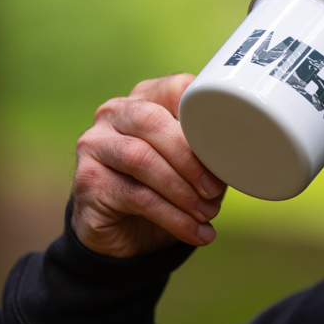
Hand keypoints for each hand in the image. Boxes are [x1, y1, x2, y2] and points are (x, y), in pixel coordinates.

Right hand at [70, 73, 226, 257]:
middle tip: (215, 189)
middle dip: (190, 158)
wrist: (124, 234)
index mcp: (145, 99)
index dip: (203, 115)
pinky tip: (194, 232)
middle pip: (152, 122)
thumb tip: (235, 158)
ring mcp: (95, 145)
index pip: (175, 89)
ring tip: (207, 213)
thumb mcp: (191, 169)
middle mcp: (114, 114)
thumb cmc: (164, 190)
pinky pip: (135, 196)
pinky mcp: (87, 181)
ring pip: (141, 159)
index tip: (228, 146)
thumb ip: (206, 153)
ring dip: (181, 190)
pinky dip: (172, 217)